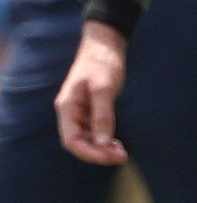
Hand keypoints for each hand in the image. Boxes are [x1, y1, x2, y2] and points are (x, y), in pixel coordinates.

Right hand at [55, 22, 129, 164]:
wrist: (105, 44)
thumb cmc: (102, 62)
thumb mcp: (104, 88)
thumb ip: (103, 115)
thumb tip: (102, 142)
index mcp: (67, 107)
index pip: (72, 141)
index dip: (90, 153)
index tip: (112, 157)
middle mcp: (71, 112)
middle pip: (79, 144)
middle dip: (99, 153)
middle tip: (122, 156)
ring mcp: (80, 112)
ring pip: (87, 140)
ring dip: (103, 149)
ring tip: (122, 151)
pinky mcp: (91, 110)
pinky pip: (95, 132)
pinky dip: (105, 141)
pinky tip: (118, 144)